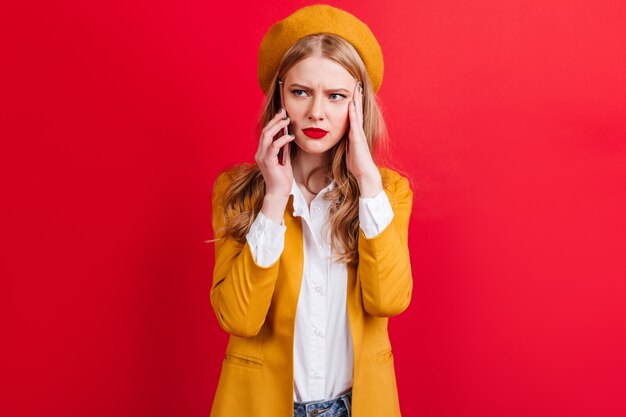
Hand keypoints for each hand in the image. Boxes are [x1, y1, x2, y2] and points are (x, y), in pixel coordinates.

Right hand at [255, 108, 294, 198]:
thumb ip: (284, 149)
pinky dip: (282, 139)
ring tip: (287, 120)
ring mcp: (262, 157)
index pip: (266, 133)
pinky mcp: (268, 162)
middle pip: (265, 131)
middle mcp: (260, 153)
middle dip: (275, 120)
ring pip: (267, 136)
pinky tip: (290, 136)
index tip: (281, 114)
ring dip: (277, 126)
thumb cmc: (282, 179)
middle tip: (284, 113)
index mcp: (262, 152)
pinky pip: (274, 146)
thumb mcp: (284, 160)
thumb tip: (288, 136)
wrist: (279, 193)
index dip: (273, 122)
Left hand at [347, 81, 381, 196]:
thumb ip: (343, 139)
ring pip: (357, 113)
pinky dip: (353, 114)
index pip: (353, 113)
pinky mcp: (358, 139)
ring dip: (356, 101)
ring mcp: (359, 133)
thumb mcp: (346, 147)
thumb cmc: (354, 162)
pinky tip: (351, 105)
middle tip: (356, 82)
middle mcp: (358, 130)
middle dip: (356, 96)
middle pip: (357, 109)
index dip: (353, 101)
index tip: (351, 89)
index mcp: (355, 131)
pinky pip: (355, 124)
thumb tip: (335, 134)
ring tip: (355, 88)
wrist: (364, 172)